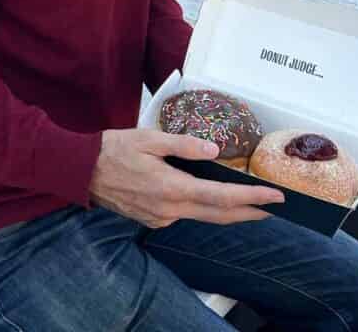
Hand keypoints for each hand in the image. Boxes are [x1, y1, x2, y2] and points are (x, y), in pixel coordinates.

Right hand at [87, 128, 283, 227]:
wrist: (81, 171)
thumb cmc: (113, 149)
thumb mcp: (149, 138)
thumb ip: (184, 145)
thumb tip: (214, 151)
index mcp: (172, 187)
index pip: (222, 197)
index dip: (252, 198)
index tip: (275, 197)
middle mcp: (169, 209)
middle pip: (219, 215)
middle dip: (250, 212)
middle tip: (273, 208)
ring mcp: (160, 217)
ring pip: (203, 217)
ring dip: (228, 212)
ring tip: (250, 206)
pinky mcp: (152, 219)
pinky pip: (184, 215)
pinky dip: (202, 209)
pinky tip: (207, 200)